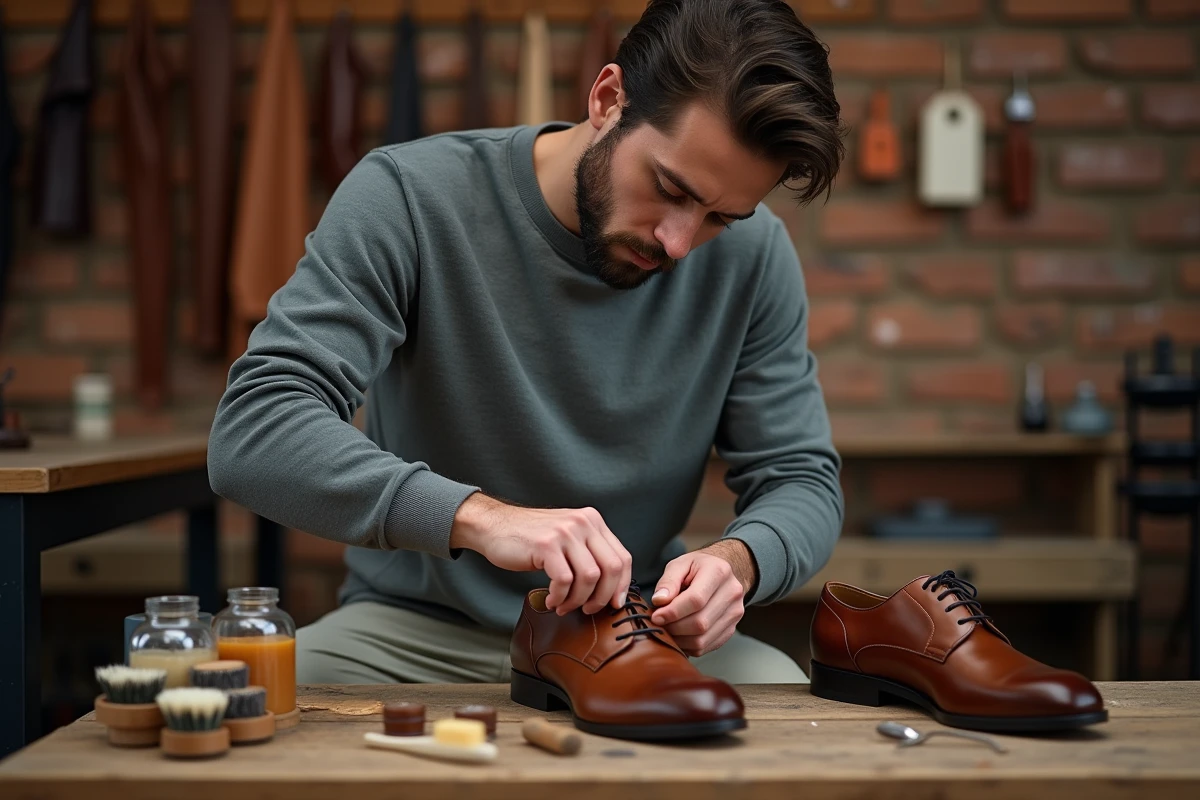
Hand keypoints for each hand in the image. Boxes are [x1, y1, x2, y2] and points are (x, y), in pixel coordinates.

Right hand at [450, 492, 631, 615]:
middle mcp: (583, 523)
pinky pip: (564, 581)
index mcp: (593, 521)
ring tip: (563, 605)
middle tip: (587, 610)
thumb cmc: (531, 538)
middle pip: (611, 569)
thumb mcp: (568, 537)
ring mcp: (565, 532)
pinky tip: (551, 600)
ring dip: (578, 600)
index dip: (622, 586)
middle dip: (602, 597)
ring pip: (589, 577)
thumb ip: (589, 554)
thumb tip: (611, 589)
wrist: (494, 526)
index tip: (614, 604)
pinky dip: (560, 597)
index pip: (623, 557)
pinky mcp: (546, 545)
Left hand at [648, 541, 754, 656]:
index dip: (673, 612)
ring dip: (679, 639)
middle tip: (659, 623)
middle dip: (674, 628)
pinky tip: (679, 635)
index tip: (656, 616)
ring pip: (703, 639)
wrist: (721, 573)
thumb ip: (668, 581)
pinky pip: (706, 646)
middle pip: (700, 623)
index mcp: (719, 572)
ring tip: (667, 629)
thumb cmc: (698, 568)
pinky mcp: (731, 629)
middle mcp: (732, 593)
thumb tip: (659, 601)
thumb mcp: (680, 564)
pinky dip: (688, 645)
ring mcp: (735, 613)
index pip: (696, 600)